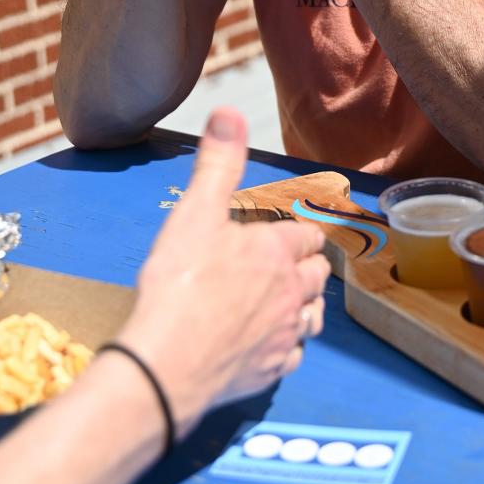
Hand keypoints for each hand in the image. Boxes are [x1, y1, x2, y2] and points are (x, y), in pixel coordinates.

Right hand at [119, 107, 329, 437]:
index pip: (306, 236)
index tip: (286, 236)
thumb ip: (217, 164)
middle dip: (306, 269)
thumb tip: (228, 112)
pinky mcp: (273, 371)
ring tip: (285, 304)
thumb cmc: (179, 285)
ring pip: (314, 316)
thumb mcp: (194, 213)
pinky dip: (287, 348)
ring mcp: (284, 334)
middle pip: (318, 276)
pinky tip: (270, 345)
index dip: (297, 234)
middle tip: (286, 267)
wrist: (166, 361)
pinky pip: (294, 356)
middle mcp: (291, 291)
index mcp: (277, 251)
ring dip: (304, 307)